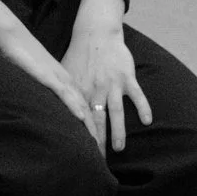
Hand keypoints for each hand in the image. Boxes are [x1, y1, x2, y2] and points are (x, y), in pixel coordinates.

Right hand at [0, 32, 106, 145]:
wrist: (14, 37)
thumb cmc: (23, 55)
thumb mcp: (38, 75)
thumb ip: (44, 89)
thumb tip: (44, 105)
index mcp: (67, 82)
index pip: (84, 108)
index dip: (92, 127)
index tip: (97, 144)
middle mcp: (68, 82)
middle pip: (87, 111)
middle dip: (95, 134)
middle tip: (101, 154)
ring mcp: (60, 79)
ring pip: (80, 105)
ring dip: (90, 126)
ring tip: (97, 144)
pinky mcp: (49, 76)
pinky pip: (66, 94)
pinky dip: (75, 106)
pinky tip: (81, 118)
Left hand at [62, 3, 150, 153]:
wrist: (95, 34)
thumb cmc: (78, 56)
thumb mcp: (64, 74)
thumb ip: (62, 93)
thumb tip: (49, 111)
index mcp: (78, 91)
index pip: (79, 119)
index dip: (79, 137)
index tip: (79, 155)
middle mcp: (95, 90)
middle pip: (96, 120)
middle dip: (97, 142)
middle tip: (97, 162)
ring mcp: (112, 84)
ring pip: (115, 111)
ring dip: (118, 131)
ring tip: (118, 149)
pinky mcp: (126, 76)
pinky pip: (137, 94)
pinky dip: (142, 107)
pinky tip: (147, 121)